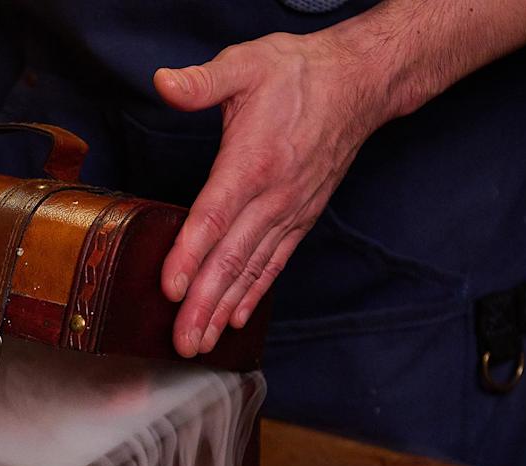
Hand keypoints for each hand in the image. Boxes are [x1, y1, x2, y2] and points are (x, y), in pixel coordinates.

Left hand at [153, 31, 391, 356]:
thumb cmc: (298, 74)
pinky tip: (234, 319)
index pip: (215, 216)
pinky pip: (273, 264)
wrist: (359, 83)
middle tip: (181, 341)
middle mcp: (274, 196)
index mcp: (253, 162)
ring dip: (223, 310)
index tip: (171, 288)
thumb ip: (204, 80)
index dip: (191, 254)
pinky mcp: (300, 218)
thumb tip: (166, 83)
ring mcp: (289, 212)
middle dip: (203, 304)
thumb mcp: (247, 63)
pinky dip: (253, 294)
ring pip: (251, 270)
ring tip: (200, 344)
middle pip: (231, 258)